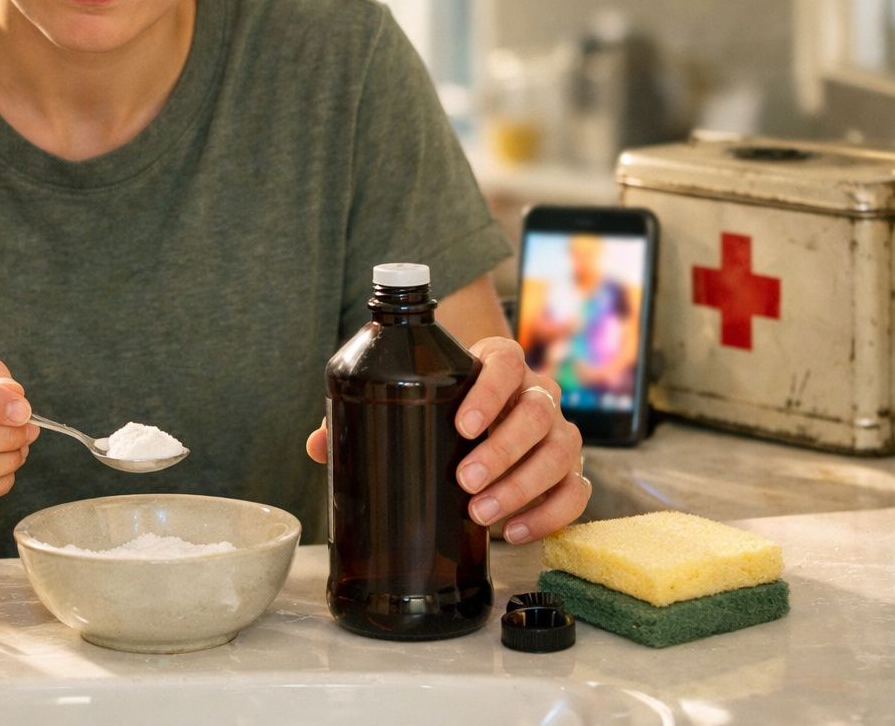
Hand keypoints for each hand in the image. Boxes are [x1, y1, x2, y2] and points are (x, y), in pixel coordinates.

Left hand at [303, 338, 587, 543]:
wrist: (483, 420)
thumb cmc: (440, 409)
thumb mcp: (406, 401)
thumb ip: (366, 414)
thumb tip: (318, 445)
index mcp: (500, 366)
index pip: (508, 361)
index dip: (491, 390)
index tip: (464, 423)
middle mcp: (537, 395)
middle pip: (538, 411)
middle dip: (502, 450)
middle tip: (464, 480)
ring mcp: (558, 434)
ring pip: (560, 452)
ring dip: (522, 486)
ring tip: (481, 515)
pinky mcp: (569, 474)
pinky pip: (576, 494)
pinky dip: (549, 515)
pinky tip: (513, 533)